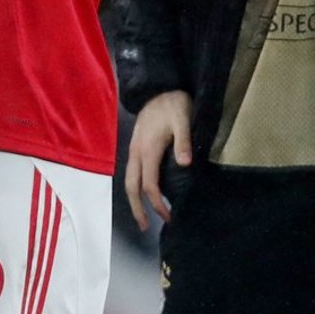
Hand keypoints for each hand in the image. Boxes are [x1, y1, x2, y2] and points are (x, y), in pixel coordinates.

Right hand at [124, 89, 192, 229]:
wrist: (158, 87)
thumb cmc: (173, 103)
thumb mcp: (182, 119)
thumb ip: (183, 141)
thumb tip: (185, 163)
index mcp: (147, 149)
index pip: (149, 184)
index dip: (157, 203)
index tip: (169, 216)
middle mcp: (136, 152)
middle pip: (131, 186)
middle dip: (137, 208)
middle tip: (145, 227)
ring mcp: (134, 149)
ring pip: (129, 180)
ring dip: (134, 199)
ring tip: (143, 216)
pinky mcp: (136, 146)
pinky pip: (132, 172)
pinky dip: (136, 187)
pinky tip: (144, 192)